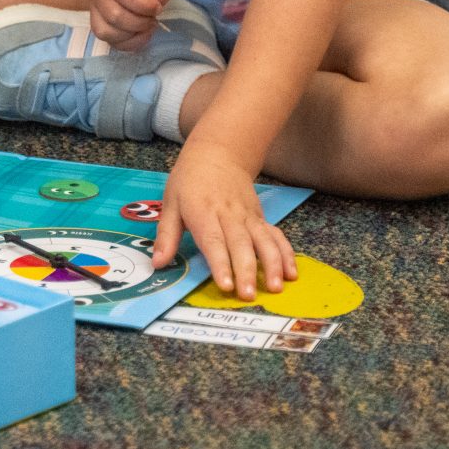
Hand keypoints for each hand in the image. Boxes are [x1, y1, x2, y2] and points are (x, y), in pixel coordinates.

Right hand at [89, 0, 171, 47]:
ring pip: (106, 32)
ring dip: (132, 34)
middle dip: (140, 22)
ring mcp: (95, 8)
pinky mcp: (98, 22)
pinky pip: (109, 41)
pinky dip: (128, 43)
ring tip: (147, 25)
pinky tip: (140, 33)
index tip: (158, 6)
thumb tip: (155, 9)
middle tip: (154, 17)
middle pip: (114, 16)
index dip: (144, 6)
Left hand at [153, 140, 295, 303]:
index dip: (220, 264)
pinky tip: (291, 272)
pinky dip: (286, 253)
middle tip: (248, 295)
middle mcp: (229, 215)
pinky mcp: (260, 217)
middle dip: (246, 271)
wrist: (218, 153)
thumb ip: (166, 235)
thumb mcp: (171, 203)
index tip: (226, 285)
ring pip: (263, 240)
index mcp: (203, 212)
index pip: (213, 241)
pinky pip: (275, 235)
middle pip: (240, 244)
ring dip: (271, 264)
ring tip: (275, 287)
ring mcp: (248, 216)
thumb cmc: (189, 181)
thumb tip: (157, 264)